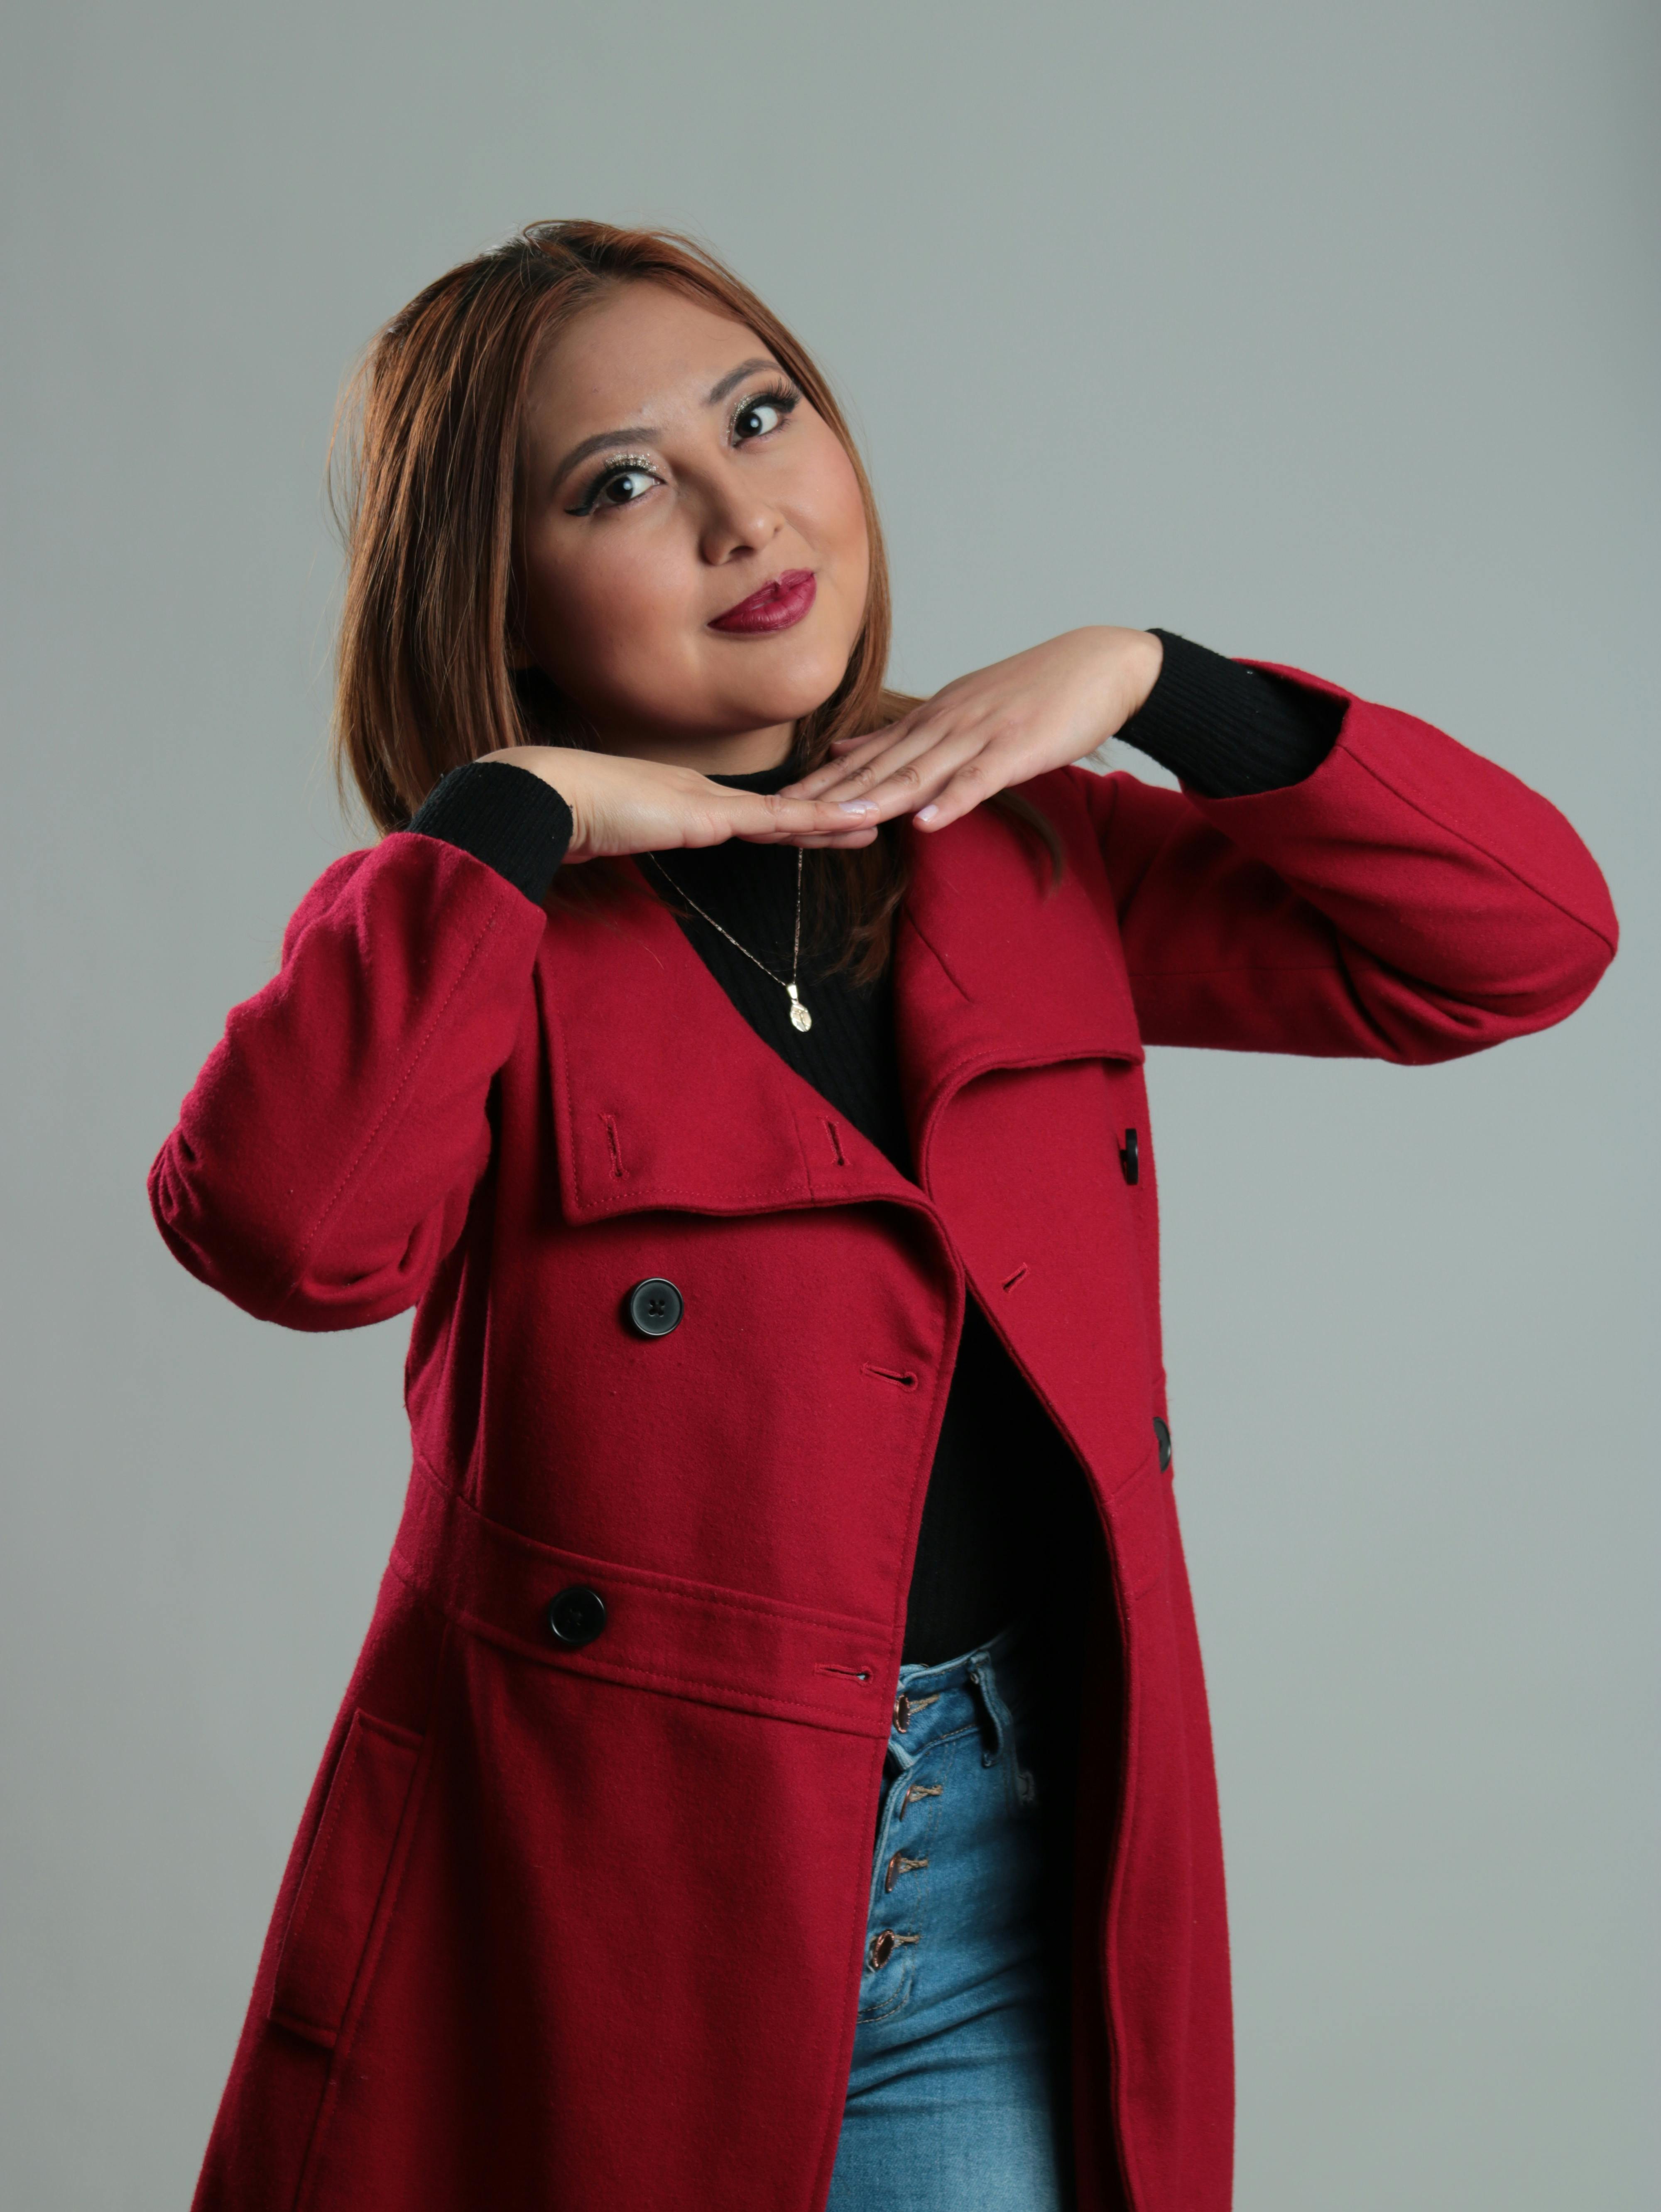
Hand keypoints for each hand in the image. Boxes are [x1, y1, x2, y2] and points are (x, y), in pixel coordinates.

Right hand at [481, 745, 881, 861]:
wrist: (549, 797)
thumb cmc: (566, 817)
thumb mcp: (606, 834)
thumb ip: (622, 837)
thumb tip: (611, 845)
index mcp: (681, 801)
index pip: (744, 814)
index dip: (782, 817)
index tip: (810, 821)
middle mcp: (704, 794)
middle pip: (776, 808)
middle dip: (823, 813)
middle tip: (868, 814)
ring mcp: (710, 800)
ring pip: (787, 811)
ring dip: (834, 816)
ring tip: (877, 817)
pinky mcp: (712, 813)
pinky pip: (777, 818)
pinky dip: (816, 819)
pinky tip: (848, 821)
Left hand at [778, 626, 1163, 831]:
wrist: (1100, 664)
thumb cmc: (1033, 694)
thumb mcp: (957, 710)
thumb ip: (902, 737)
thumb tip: (843, 750)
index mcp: (928, 720)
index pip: (863, 758)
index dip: (819, 785)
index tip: (776, 808)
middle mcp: (944, 725)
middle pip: (878, 768)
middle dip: (829, 797)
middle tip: (780, 822)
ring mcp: (979, 736)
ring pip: (919, 773)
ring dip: (876, 799)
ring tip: (835, 824)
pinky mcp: (1017, 750)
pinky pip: (979, 779)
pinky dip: (951, 801)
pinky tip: (924, 823)